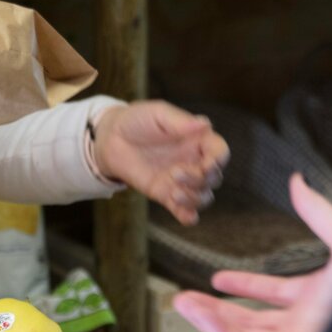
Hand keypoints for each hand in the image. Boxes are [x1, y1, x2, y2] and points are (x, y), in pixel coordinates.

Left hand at [92, 101, 229, 225]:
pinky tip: (186, 217)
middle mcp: (194, 162)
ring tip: (173, 191)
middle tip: (176, 173)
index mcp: (198, 140)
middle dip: (200, 180)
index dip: (218, 161)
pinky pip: (185, 212)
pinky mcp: (166, 195)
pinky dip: (189, 217)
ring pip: (204, 197)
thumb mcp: (157, 114)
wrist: (111, 140)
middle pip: (214, 178)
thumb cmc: (137, 120)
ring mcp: (181, 181)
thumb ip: (180, 121)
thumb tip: (205, 123)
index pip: (220, 153)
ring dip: (194, 198)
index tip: (207, 164)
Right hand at [170, 174, 331, 331]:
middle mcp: (307, 324)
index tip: (217, 279)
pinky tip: (202, 314)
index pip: (274, 295)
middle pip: (252, 320)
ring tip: (181, 304)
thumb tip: (297, 181)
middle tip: (184, 298)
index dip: (245, 286)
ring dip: (210, 321)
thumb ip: (318, 213)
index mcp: (319, 298)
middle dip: (216, 309)